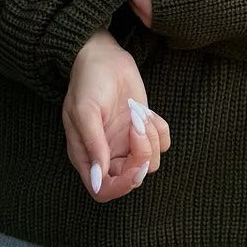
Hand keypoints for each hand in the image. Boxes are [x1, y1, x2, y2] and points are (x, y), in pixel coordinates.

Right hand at [62, 30, 170, 203]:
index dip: (122, 185)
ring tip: (137, 113)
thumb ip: (93, 145)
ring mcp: (126, 142)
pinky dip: (159, 129)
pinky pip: (162, 143)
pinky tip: (145, 111)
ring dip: (150, 138)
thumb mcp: (84, 111)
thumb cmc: (87, 82)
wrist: (103, 55)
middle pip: (132, 178)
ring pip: (150, 161)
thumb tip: (98, 179)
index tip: (135, 165)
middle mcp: (108, 154)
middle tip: (137, 126)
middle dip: (141, 156)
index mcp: (88, 156)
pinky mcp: (143, 128)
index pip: (104, 190)